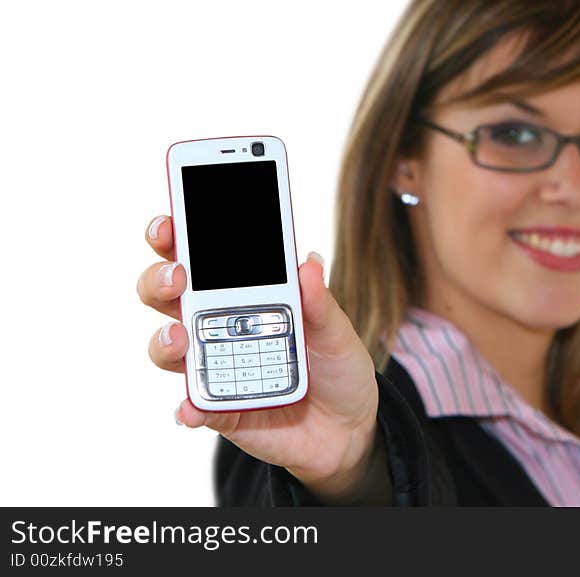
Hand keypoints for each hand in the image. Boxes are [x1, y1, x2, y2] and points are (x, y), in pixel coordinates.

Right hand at [136, 215, 379, 498]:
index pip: (199, 259)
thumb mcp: (338, 331)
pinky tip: (193, 407)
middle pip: (168, 297)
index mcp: (245, 295)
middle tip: (177, 276)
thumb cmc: (337, 366)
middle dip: (159, 280)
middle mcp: (219, 326)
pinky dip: (189, 408)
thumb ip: (321, 303)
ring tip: (181, 337)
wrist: (349, 427)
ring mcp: (215, 367)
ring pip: (169, 349)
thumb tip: (309, 262)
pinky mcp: (220, 410)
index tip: (169, 224)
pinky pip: (193, 408)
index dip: (175, 238)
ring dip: (165, 340)